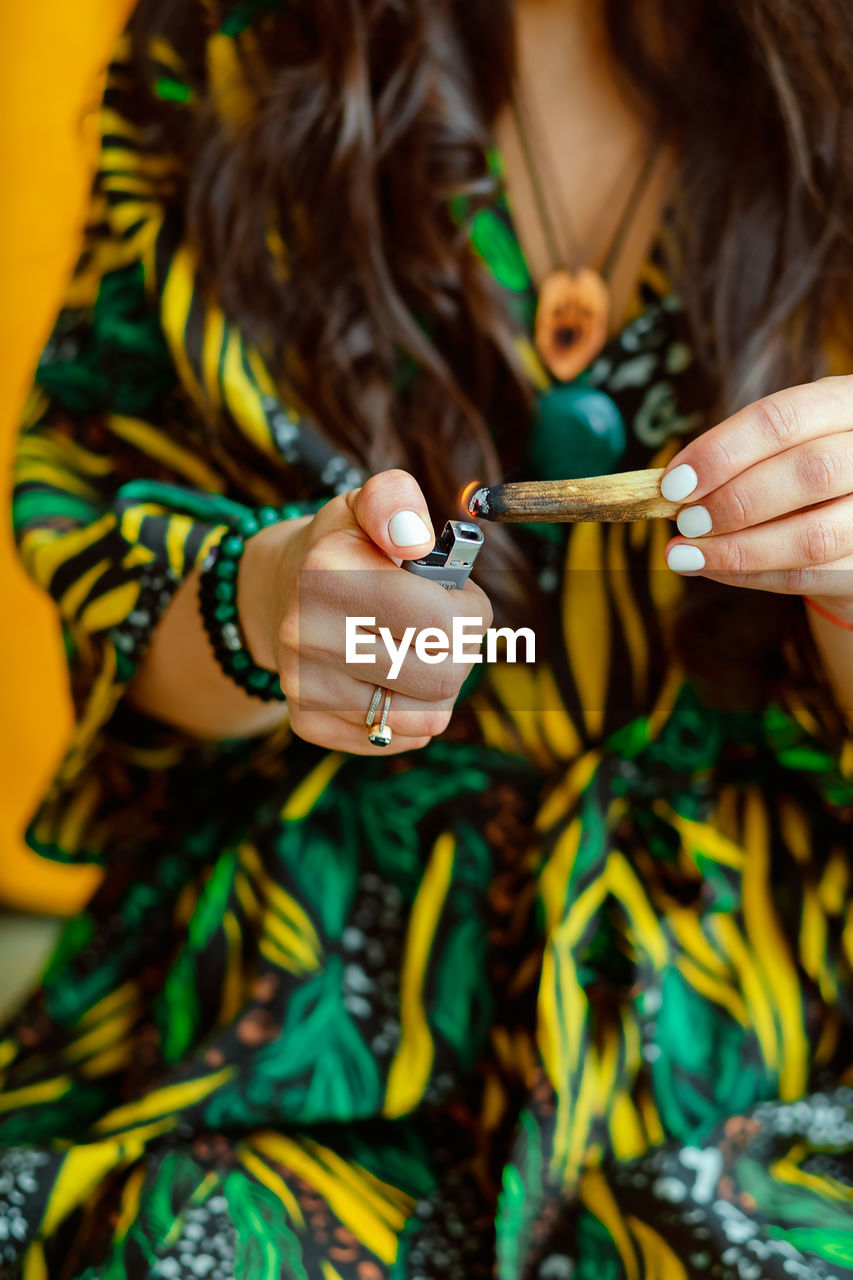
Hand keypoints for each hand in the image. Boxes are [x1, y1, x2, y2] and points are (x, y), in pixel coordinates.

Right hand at [238, 470, 491, 753]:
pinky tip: (394, 682)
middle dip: (462, 651)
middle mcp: (308, 633)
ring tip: (420, 654)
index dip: (473, 613)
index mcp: (329, 572)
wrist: (280, 592)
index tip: (462, 600)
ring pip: (427, 717)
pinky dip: (412, 715)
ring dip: (440, 687)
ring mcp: (304, 684)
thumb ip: (395, 500)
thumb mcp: (367, 504)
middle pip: (443, 676)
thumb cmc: (344, 548)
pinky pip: (398, 740)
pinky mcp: (308, 723)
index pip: (444, 622)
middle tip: (445, 629)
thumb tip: (413, 537)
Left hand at [660, 375, 852, 620]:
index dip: (723, 451)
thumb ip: (737, 461)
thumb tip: (672, 491)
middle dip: (735, 501)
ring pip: (814, 536)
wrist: (852, 524)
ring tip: (686, 555)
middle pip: (810, 471)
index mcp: (848, 404)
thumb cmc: (803, 476)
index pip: (784, 418)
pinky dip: (753, 575)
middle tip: (684, 521)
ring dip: (739, 549)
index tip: (674, 482)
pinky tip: (714, 569)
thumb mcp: (779, 448)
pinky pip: (809, 576)